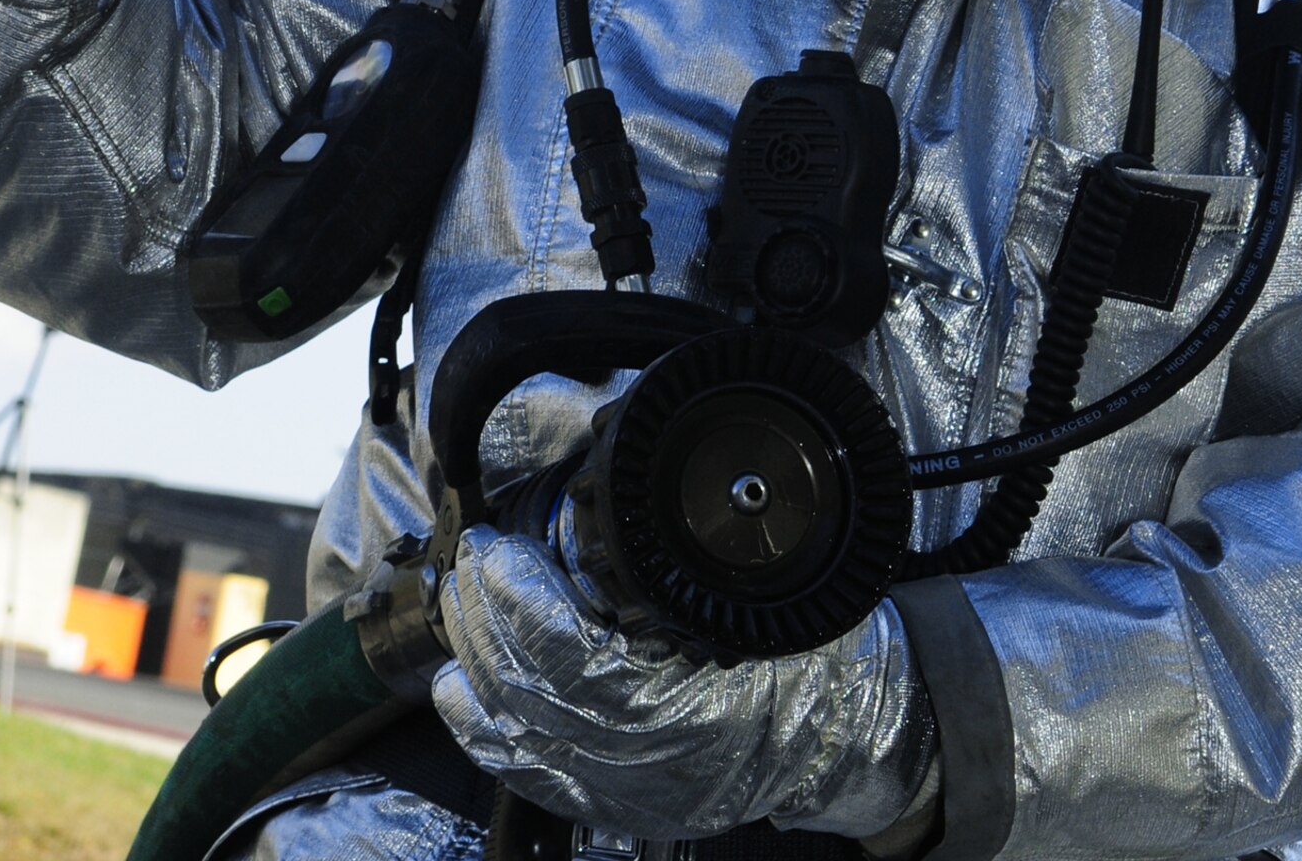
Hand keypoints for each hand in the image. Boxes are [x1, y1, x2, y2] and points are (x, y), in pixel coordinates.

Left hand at [432, 527, 925, 842]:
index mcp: (684, 707)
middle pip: (528, 690)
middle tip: (473, 554)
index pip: (567, 658)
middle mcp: (644, 760)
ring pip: (516, 729)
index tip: (496, 548)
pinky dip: (481, 728)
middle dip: (485, 615)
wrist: (845, 736)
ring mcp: (623, 788)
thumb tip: (601, 501)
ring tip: (462, 597)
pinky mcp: (612, 800)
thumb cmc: (814, 657)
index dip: (518, 602)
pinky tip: (455, 686)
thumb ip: (684, 564)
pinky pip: (526, 772)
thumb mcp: (761, 596)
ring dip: (476, 656)